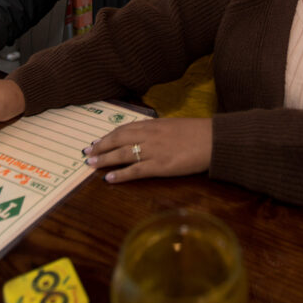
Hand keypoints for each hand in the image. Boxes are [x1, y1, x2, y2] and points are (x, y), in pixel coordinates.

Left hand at [82, 118, 211, 183]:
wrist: (214, 140)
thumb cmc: (198, 132)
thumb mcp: (174, 125)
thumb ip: (157, 129)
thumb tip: (144, 134)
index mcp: (153, 124)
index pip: (124, 129)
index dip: (108, 136)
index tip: (97, 141)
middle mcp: (150, 135)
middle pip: (118, 140)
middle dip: (101, 146)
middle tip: (87, 152)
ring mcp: (154, 151)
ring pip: (123, 154)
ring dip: (104, 159)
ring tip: (91, 164)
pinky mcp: (160, 166)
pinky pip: (136, 171)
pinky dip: (120, 175)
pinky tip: (109, 178)